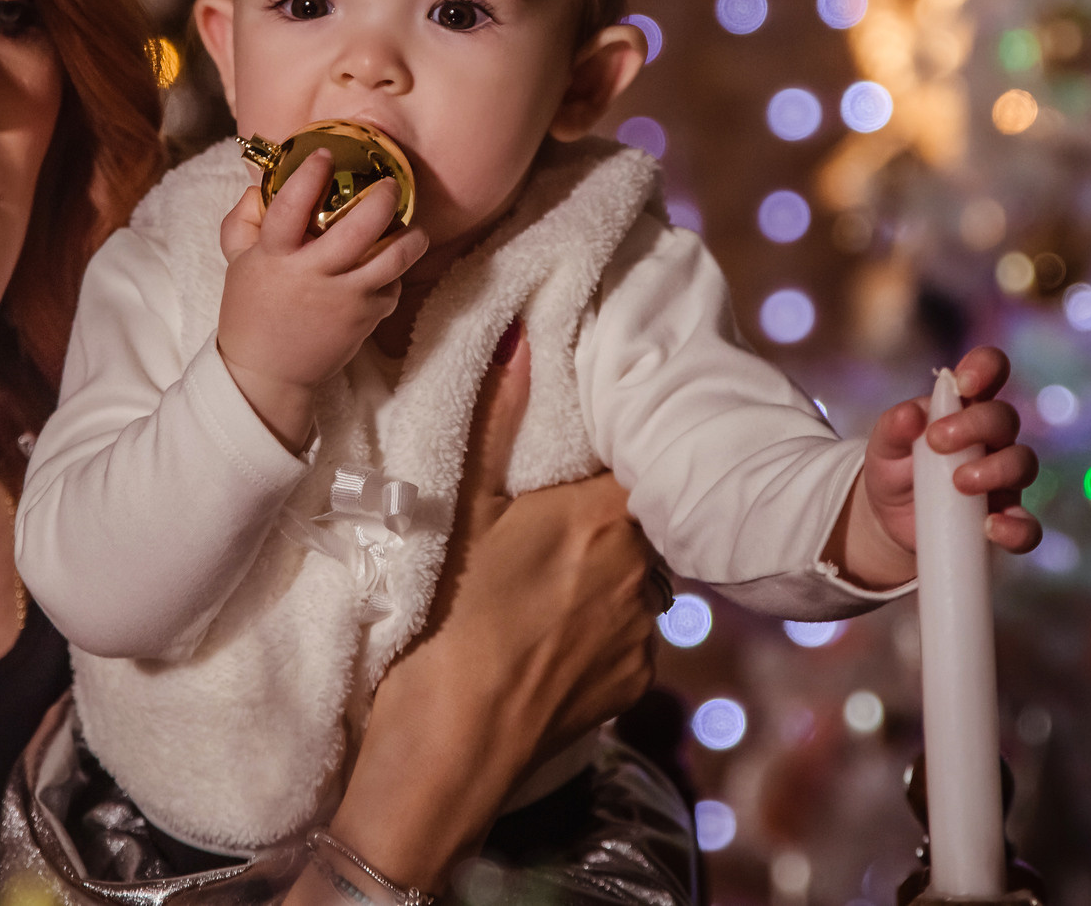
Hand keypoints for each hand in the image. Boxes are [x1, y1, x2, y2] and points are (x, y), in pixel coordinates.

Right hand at [215, 150, 428, 448]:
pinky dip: (395, 274)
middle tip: (390, 185)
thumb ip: (244, 219)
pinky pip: (392, 287)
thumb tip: (261, 185)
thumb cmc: (252, 310)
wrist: (267, 372)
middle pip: (358, 228)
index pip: (290, 206)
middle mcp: (313, 274)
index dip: (309, 175)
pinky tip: (389, 267)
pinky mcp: (366, 319)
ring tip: (411, 228)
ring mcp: (344, 298)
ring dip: (410, 238)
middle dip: (382, 199)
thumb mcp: (238, 261)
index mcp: (274, 255)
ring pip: (392, 259)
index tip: (325, 155)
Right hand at [327, 338, 657, 890]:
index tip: (570, 460)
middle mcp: (643, 569)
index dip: (604, 456)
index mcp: (605, 514)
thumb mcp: (461, 511)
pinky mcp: (636, 683)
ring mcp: (645, 633)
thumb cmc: (445, 622)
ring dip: (601, 577)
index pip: (632, 460)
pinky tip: (546, 638)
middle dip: (597, 518)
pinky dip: (597, 632)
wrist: (450, 753)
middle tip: (542, 526)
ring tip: (538, 588)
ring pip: (634, 580)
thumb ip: (496, 421)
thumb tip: (521, 338)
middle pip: (633, 520)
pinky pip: (628, 637)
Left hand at [834, 344, 1042, 588]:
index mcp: (964, 407)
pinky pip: (1028, 526)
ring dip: (996, 470)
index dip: (986, 367)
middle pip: (1005, 418)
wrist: (891, 519)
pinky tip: (991, 527)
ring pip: (1023, 464)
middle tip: (937, 443)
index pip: (991, 370)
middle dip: (975, 425)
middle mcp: (992, 439)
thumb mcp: (884, 446)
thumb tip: (911, 415)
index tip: (964, 384)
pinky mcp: (1005, 519)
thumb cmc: (894, 468)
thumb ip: (894, 427)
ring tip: (958, 483)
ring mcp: (1003, 479)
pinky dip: (1017, 527)